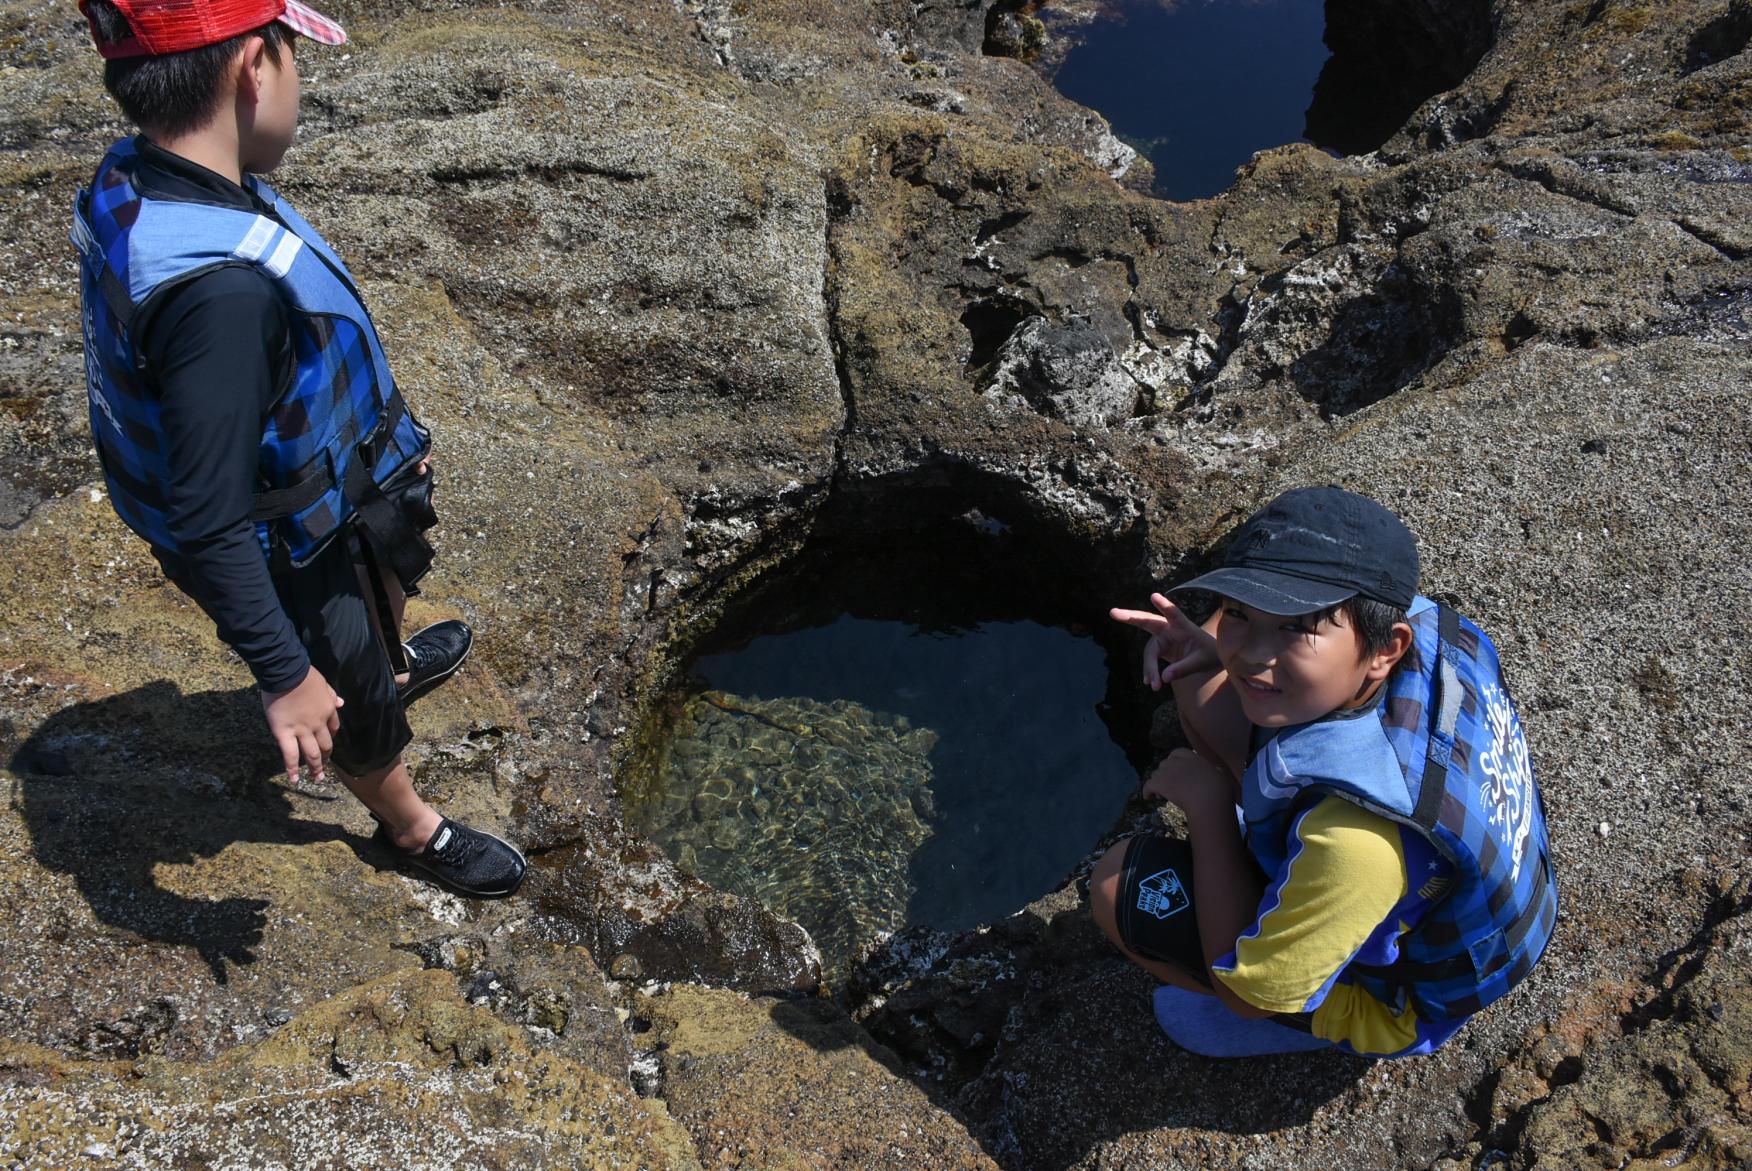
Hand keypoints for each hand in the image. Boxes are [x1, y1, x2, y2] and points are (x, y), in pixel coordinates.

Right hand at [261, 666, 343, 783]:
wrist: (287, 673)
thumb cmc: (303, 674)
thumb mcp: (323, 683)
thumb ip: (331, 695)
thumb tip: (341, 703)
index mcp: (328, 710)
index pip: (333, 729)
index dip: (330, 738)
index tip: (328, 745)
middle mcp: (317, 724)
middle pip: (325, 745)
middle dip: (326, 758)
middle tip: (324, 769)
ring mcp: (301, 730)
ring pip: (311, 753)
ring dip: (315, 768)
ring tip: (317, 779)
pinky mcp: (284, 733)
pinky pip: (290, 754)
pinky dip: (292, 768)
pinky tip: (294, 779)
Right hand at [1109, 592, 1218, 690]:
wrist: (1210, 658)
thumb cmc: (1209, 654)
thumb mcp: (1201, 662)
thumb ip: (1184, 668)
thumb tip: (1164, 677)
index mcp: (1183, 626)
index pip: (1173, 613)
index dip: (1163, 605)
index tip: (1153, 596)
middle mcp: (1170, 629)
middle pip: (1147, 622)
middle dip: (1130, 617)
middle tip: (1112, 612)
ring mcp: (1163, 638)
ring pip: (1149, 651)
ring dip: (1149, 667)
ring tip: (1153, 685)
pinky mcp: (1160, 649)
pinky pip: (1151, 660)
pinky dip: (1150, 671)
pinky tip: (1150, 682)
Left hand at [1141, 748, 1233, 815]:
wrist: (1209, 800)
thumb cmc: (1220, 791)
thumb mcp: (1221, 776)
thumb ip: (1214, 771)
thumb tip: (1216, 771)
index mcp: (1195, 759)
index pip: (1179, 752)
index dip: (1174, 760)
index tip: (1175, 769)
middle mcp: (1180, 762)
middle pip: (1165, 763)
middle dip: (1165, 773)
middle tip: (1168, 784)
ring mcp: (1169, 772)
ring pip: (1156, 774)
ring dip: (1157, 782)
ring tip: (1160, 793)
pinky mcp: (1160, 783)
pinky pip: (1148, 785)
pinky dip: (1146, 791)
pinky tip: (1148, 797)